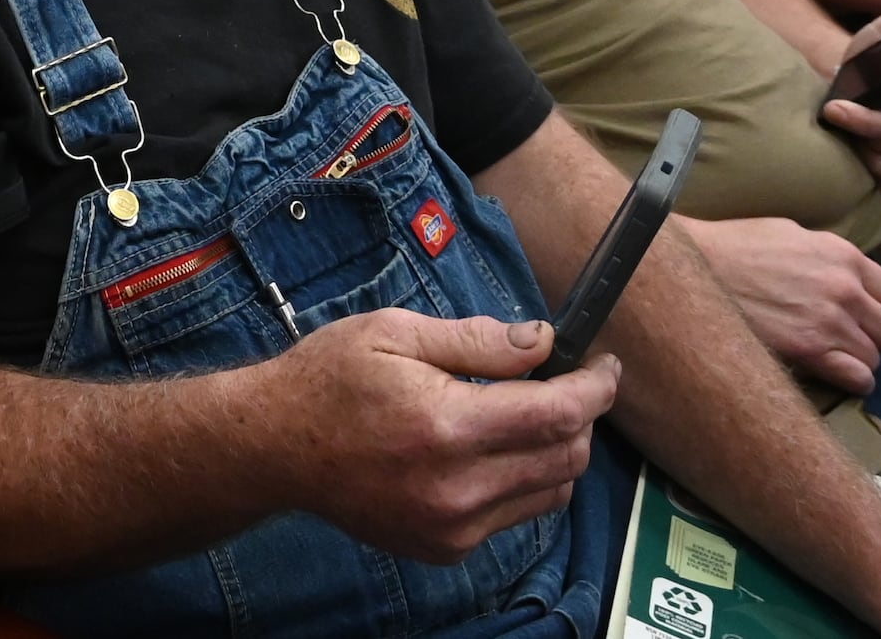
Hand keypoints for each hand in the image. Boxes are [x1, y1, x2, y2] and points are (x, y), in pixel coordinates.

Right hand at [277, 310, 615, 564]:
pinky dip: (522, 482)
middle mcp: (457, 487)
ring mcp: (453, 526)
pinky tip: (489, 452)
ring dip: (557, 451)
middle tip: (565, 384)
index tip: (604, 367)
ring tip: (526, 417)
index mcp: (446, 425)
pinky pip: (515, 516)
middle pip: (566, 457)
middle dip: (581, 417)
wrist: (276, 447)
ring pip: (551, 492)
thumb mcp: (394, 332)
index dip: (594, 389)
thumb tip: (544, 343)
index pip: (556, 414)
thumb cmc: (330, 377)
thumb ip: (477, 340)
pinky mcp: (446, 548)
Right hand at [675, 215, 880, 391]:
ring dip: (857, 359)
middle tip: (845, 339)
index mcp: (843, 256)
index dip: (879, 310)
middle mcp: (846, 289)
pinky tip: (836, 374)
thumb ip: (826, 255)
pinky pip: (859, 378)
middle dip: (871, 337)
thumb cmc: (736, 246)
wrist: (697, 267)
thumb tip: (842, 273)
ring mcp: (830, 322)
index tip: (862, 317)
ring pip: (875, 357)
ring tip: (833, 357)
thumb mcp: (790, 233)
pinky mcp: (810, 350)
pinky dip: (853, 380)